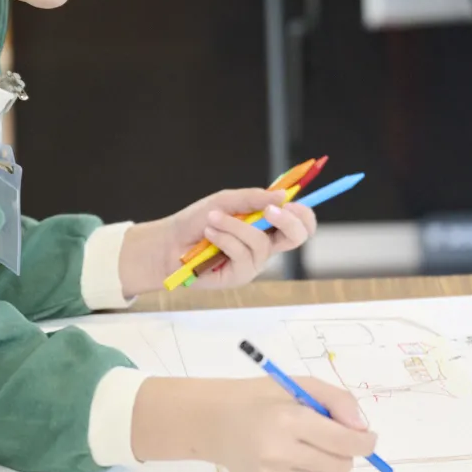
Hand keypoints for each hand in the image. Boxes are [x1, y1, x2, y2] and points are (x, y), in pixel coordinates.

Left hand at [119, 188, 315, 293]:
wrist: (168, 243)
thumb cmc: (197, 221)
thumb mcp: (225, 201)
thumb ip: (254, 198)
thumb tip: (283, 195)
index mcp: (267, 225)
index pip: (299, 222)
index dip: (303, 213)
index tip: (290, 201)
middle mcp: (265, 245)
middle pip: (297, 237)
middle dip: (288, 220)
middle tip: (269, 210)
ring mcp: (254, 262)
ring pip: (261, 242)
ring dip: (235, 226)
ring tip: (212, 221)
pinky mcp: (239, 276)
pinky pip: (242, 255)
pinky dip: (224, 239)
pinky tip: (209, 235)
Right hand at [132, 376, 375, 471]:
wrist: (215, 421)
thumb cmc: (262, 399)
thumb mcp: (299, 385)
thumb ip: (337, 401)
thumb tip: (362, 429)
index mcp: (289, 421)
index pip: (344, 441)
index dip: (365, 441)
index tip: (368, 438)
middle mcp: (279, 453)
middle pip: (340, 466)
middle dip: (345, 452)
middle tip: (330, 438)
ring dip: (331, 470)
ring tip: (313, 452)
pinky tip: (296, 464)